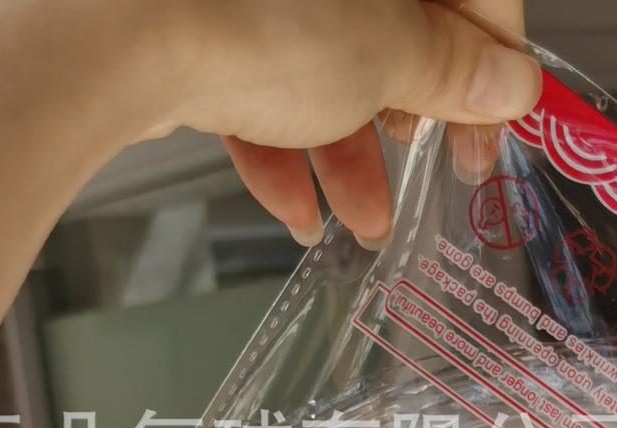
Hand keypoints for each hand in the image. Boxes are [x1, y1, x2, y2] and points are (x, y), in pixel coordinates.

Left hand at [142, 0, 539, 246]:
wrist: (109, 29)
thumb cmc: (252, 14)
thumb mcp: (385, 51)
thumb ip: (449, 68)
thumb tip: (508, 82)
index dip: (490, 56)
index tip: (492, 121)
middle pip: (385, 18)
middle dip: (405, 107)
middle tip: (426, 162)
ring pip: (314, 55)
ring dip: (345, 147)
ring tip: (363, 219)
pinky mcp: (191, 19)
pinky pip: (248, 75)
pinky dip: (276, 141)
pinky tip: (294, 205)